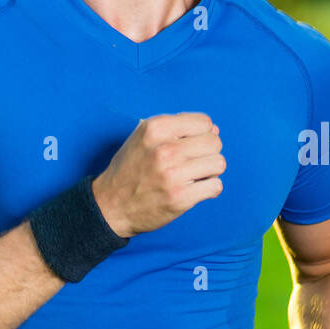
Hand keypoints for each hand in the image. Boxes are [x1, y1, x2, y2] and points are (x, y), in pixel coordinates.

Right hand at [91, 112, 224, 237]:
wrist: (110, 205)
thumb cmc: (130, 170)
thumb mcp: (144, 138)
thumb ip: (178, 129)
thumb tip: (215, 129)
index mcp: (156, 128)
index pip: (204, 122)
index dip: (202, 134)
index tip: (190, 145)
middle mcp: (165, 149)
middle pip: (215, 142)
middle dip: (208, 152)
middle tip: (192, 162)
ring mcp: (173, 174)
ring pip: (219, 163)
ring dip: (211, 171)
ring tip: (195, 175)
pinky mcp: (180, 198)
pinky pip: (216, 186)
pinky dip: (209, 189)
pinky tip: (195, 189)